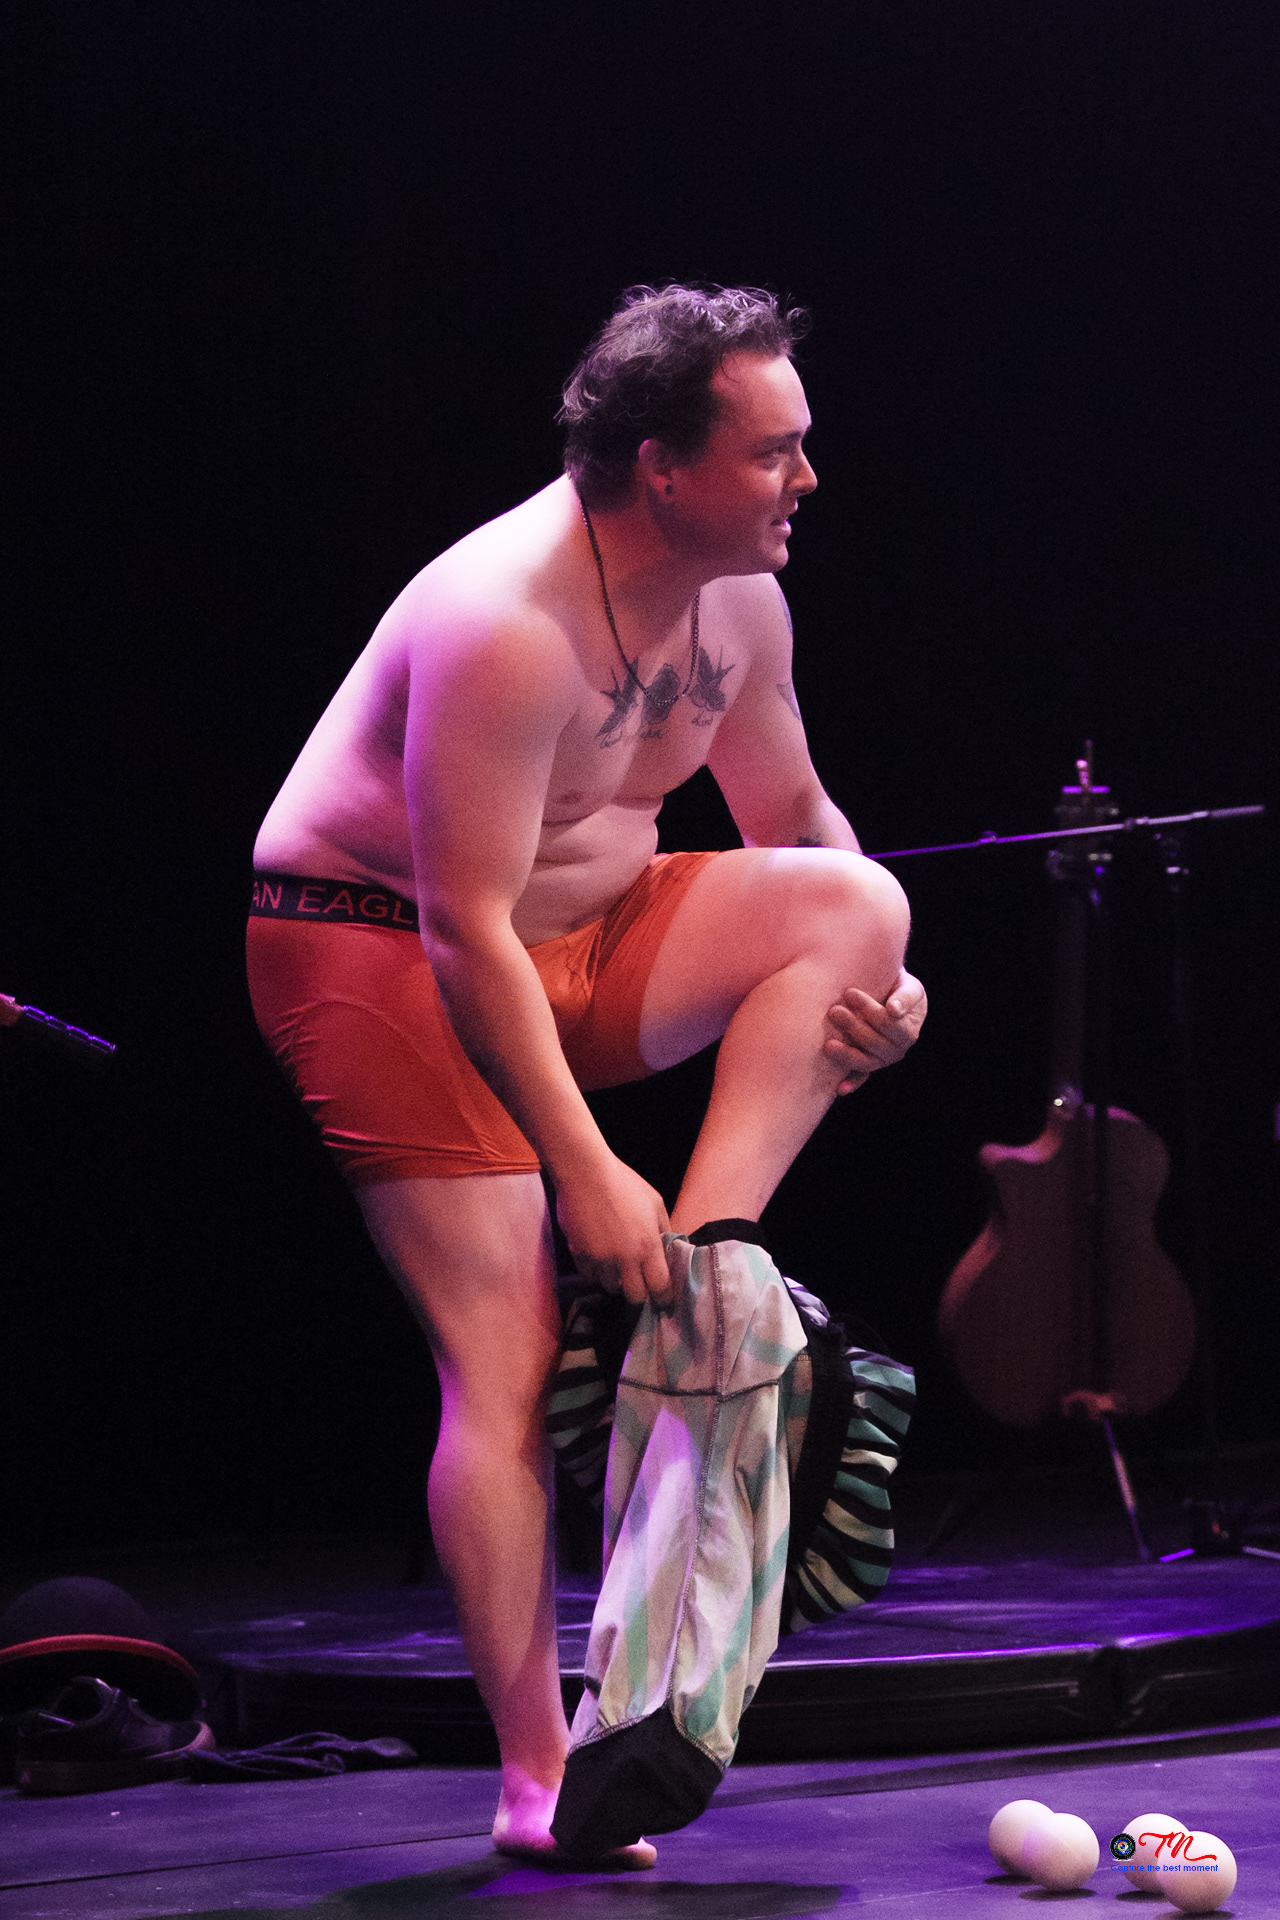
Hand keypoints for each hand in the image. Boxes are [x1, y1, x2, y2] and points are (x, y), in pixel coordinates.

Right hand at [554, 1153, 673, 1308]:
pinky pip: (590, 1276)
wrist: (585, 1174)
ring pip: (610, 1288)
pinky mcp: (580, 1256)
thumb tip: (669, 1248)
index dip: (664, 1298)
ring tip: (616, 1268)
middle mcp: (626, 1259)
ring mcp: (601, 1260)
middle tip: (639, 1286)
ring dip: (616, 1282)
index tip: (665, 1302)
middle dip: (640, 1294)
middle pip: (635, 1296)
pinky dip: (596, 1272)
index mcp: (648, 1246)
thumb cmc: (625, 1184)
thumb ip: (664, 1229)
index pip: (660, 1286)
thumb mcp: (655, 1202)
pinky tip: (598, 1259)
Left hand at [823, 967, 926, 1094]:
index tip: (849, 993)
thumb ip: (905, 997)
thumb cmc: (898, 988)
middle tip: (834, 1010)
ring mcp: (881, 1060)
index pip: (889, 1023)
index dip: (869, 1009)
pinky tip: (840, 1089)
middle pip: (874, 1042)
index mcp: (908, 1031)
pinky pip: (861, 1076)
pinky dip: (851, 1083)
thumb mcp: (909, 988)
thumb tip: (894, 1010)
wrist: (887, 993)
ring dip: (847, 1054)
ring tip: (828, 1044)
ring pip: (865, 1061)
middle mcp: (897, 1050)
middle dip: (853, 1026)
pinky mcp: (867, 1064)